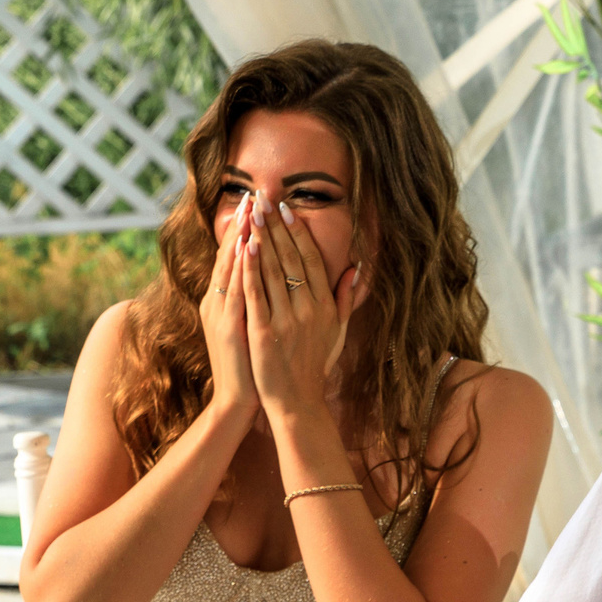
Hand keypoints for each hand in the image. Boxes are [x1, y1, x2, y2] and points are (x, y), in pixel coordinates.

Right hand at [201, 195, 258, 420]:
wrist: (240, 399)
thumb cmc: (252, 365)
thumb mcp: (253, 326)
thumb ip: (258, 300)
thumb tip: (268, 275)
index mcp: (225, 299)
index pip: (234, 257)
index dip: (244, 229)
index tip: (257, 203)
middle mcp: (218, 301)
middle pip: (230, 255)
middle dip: (242, 224)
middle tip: (253, 194)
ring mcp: (222, 312)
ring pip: (230, 266)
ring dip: (239, 235)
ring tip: (250, 209)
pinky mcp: (229, 326)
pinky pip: (235, 290)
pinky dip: (240, 266)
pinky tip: (246, 245)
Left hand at [243, 195, 364, 418]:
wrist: (298, 403)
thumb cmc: (316, 367)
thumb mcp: (338, 332)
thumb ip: (346, 300)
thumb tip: (357, 269)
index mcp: (324, 306)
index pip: (310, 259)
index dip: (297, 232)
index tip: (285, 209)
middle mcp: (308, 309)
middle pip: (290, 258)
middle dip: (274, 226)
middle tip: (262, 199)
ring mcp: (286, 320)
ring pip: (272, 270)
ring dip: (261, 238)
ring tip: (250, 213)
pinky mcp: (264, 332)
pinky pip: (256, 293)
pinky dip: (250, 268)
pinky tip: (244, 246)